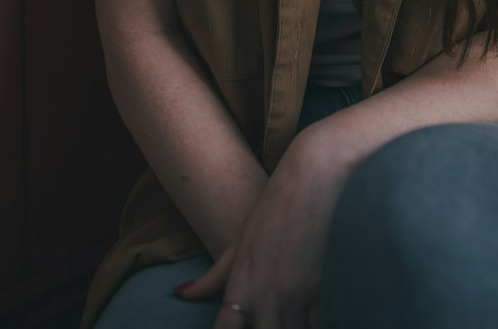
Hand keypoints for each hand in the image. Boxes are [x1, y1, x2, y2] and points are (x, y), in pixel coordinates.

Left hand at [175, 132, 349, 328]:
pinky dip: (305, 327)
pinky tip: (300, 322)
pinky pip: (313, 326)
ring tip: (280, 323)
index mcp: (240, 286)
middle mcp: (265, 297)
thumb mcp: (236, 246)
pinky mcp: (318, 291)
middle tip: (261, 323)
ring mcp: (293, 296)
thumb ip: (211, 279)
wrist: (307, 183)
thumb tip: (179, 294)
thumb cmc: (268, 212)